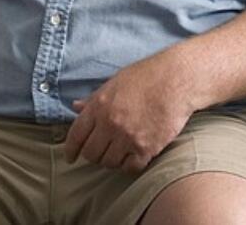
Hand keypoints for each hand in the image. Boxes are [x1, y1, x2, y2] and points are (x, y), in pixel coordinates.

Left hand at [64, 54, 193, 173]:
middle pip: (91, 154)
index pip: (76, 136)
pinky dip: (129, 165)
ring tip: (119, 151)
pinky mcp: (147, 148)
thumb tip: (75, 106)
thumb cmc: (145, 77)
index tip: (70, 157)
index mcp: (99, 106)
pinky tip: (133, 156)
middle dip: (93, 155)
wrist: (176, 81)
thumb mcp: (114, 83)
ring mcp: (128, 137)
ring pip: (109, 163)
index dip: (70, 150)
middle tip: (100, 152)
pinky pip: (130, 168)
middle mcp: (110, 123)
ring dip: (112, 159)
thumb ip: (94, 99)